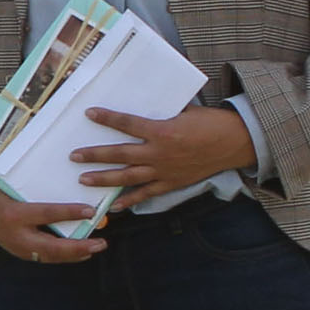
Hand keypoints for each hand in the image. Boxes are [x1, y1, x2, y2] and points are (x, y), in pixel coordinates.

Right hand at [0, 181, 104, 262]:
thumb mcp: (13, 187)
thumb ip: (37, 191)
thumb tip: (70, 187)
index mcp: (14, 214)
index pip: (46, 214)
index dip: (69, 212)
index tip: (90, 211)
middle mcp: (16, 235)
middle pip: (52, 246)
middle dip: (78, 247)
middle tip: (101, 243)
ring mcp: (18, 248)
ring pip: (51, 256)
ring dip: (76, 254)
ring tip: (96, 247)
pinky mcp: (21, 253)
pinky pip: (46, 257)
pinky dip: (65, 255)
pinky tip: (81, 252)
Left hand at [72, 105, 257, 199]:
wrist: (236, 143)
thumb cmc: (212, 123)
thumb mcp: (185, 112)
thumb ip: (162, 112)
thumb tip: (145, 103)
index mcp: (163, 131)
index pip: (128, 124)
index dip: (108, 118)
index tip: (89, 113)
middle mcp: (159, 153)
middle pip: (120, 154)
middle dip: (95, 155)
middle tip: (73, 156)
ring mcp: (164, 171)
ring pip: (128, 177)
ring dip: (104, 179)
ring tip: (83, 180)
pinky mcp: (172, 183)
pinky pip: (147, 194)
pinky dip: (130, 200)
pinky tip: (113, 205)